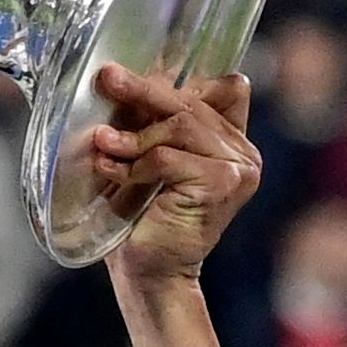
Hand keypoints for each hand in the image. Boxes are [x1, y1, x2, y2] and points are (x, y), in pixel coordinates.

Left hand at [87, 64, 258, 288]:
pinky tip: (111, 169)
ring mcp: (240, 168)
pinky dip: (135, 162)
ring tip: (102, 143)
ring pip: (180, 126)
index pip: (218, 90)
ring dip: (134, 135)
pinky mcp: (223, 184)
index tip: (137, 73)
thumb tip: (124, 75)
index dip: (179, 80)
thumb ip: (153, 122)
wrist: (150, 273)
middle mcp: (244, 153)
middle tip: (107, 78)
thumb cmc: (142, 217)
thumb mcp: (148, 158)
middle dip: (143, 90)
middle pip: (191, 104)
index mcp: (233, 142)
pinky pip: (169, 156)